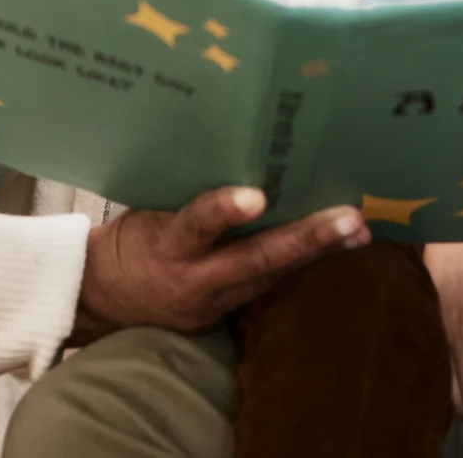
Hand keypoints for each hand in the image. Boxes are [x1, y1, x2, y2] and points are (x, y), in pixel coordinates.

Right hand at [73, 187, 367, 342]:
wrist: (104, 300)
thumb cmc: (131, 238)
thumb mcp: (148, 212)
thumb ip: (188, 193)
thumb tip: (236, 148)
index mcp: (167, 245)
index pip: (195, 225)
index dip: (224, 210)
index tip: (258, 196)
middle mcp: (195, 279)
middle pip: (255, 260)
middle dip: (306, 239)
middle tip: (349, 219)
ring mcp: (215, 302)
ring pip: (273, 275)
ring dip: (319, 253)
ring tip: (359, 232)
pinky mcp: (227, 314)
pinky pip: (270, 286)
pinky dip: (304, 265)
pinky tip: (341, 247)